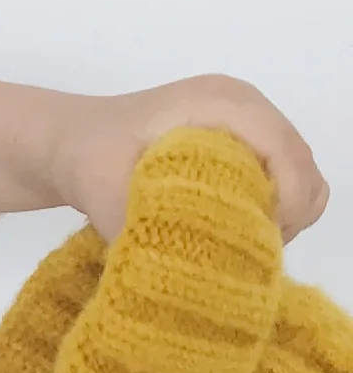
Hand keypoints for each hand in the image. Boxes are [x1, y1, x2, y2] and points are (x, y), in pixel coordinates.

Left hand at [51, 73, 329, 246]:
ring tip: (237, 245)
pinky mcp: (244, 143)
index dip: (285, 201)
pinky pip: (283, 182)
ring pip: (299, 180)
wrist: (70, 141)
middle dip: (285, 217)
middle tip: (245, 253)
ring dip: (279, 218)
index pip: (285, 151)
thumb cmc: (86, 155)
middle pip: (302, 169)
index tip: (258, 243)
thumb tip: (173, 269)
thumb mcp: (101, 189)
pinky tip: (233, 231)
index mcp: (219, 102)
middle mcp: (244, 106)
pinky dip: (271, 211)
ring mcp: (248, 123)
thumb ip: (136, 224)